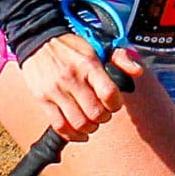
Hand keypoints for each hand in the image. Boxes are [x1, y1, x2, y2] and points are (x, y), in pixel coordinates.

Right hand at [18, 33, 144, 141]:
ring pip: (79, 123)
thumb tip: (137, 72)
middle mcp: (72, 78)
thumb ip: (120, 57)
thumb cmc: (70, 47)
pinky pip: (59, 126)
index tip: (114, 104)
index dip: (115, 104)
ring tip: (90, 123)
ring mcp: (55, 90)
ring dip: (89, 128)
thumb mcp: (97, 45)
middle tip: (102, 114)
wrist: (37, 40)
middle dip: (103, 118)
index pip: (109, 94)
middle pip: (95, 113)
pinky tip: (79, 133)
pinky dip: (72, 135)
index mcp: (88, 64)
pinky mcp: (42, 99)